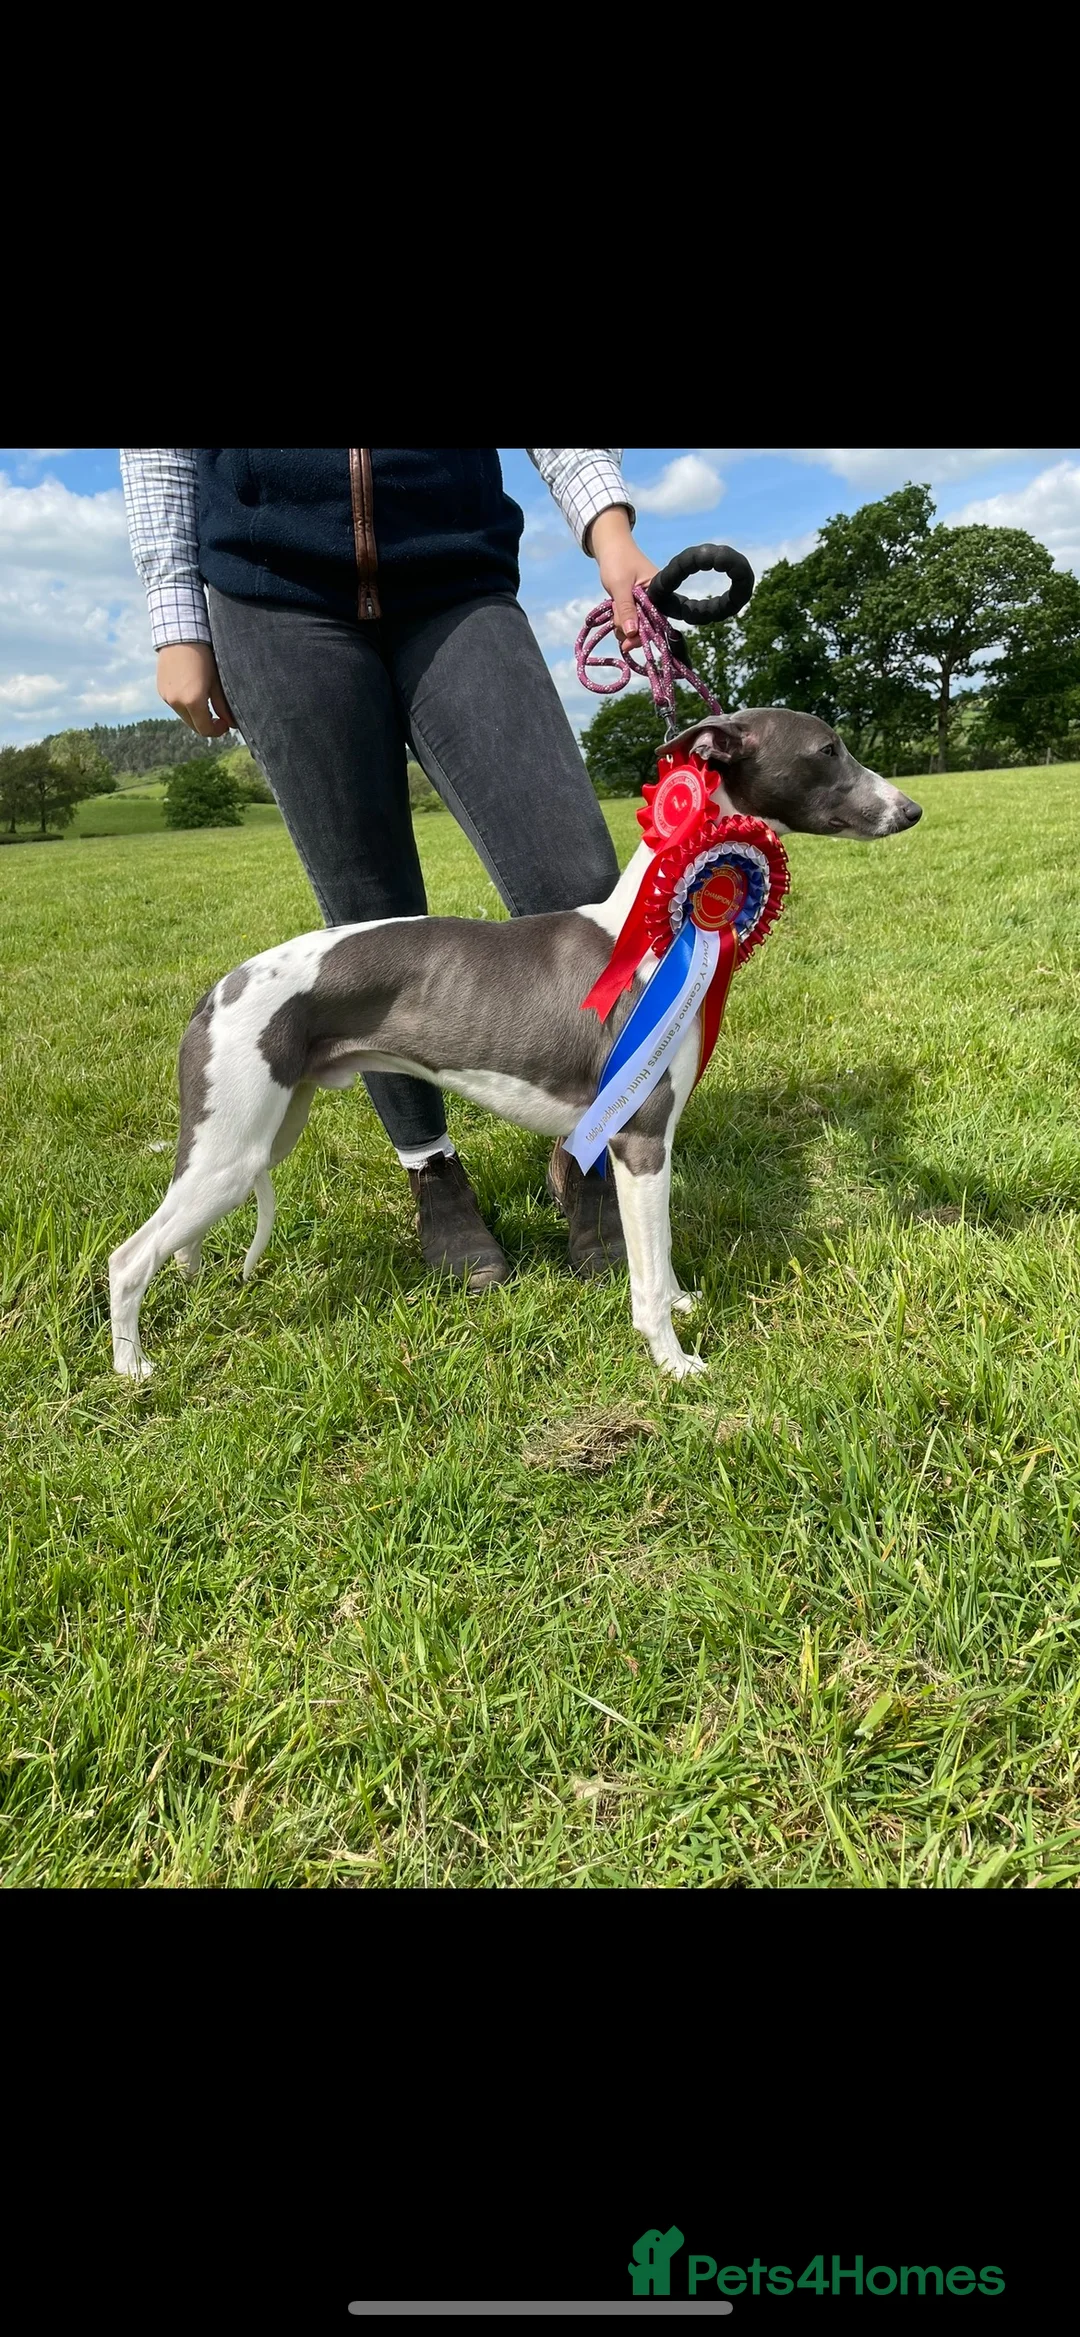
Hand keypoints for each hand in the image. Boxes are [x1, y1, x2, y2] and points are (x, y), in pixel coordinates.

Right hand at [157, 643, 234, 736]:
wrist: (181, 635)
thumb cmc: (204, 656)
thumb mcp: (217, 681)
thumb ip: (223, 706)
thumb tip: (231, 724)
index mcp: (193, 701)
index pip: (205, 729)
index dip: (217, 731)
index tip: (225, 724)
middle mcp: (176, 702)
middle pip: (194, 725)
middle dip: (207, 724)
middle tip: (219, 716)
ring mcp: (166, 697)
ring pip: (184, 715)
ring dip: (196, 714)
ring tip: (206, 698)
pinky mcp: (161, 690)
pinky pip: (175, 705)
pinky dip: (185, 704)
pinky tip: (192, 689)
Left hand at [587, 506, 658, 648]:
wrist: (610, 546)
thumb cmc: (617, 561)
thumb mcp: (620, 586)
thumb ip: (626, 610)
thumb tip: (631, 634)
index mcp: (659, 592)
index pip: (658, 621)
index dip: (644, 635)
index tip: (627, 644)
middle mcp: (657, 599)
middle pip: (647, 628)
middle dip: (630, 631)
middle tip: (615, 625)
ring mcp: (646, 602)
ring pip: (636, 626)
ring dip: (623, 626)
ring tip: (613, 610)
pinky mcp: (637, 604)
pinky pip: (631, 620)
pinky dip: (621, 621)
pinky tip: (614, 612)